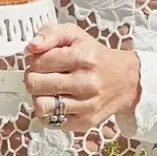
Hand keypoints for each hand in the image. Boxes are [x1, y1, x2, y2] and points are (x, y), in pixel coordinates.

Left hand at [23, 24, 139, 130]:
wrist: (125, 80)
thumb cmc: (95, 56)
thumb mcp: (75, 34)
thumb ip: (50, 33)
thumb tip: (31, 47)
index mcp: (82, 57)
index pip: (38, 62)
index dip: (33, 60)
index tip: (40, 60)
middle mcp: (86, 83)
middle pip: (35, 84)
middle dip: (32, 78)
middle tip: (41, 75)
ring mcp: (86, 105)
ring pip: (41, 106)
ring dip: (39, 97)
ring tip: (48, 90)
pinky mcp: (85, 122)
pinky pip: (51, 122)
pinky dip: (49, 112)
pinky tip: (57, 101)